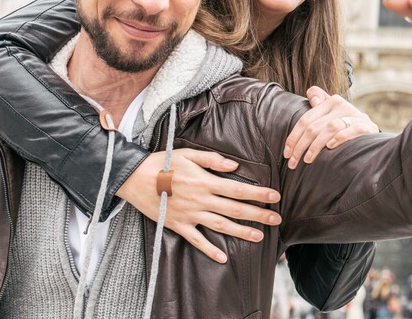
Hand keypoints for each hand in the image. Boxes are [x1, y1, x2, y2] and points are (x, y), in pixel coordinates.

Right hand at [115, 149, 281, 263]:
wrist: (134, 179)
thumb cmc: (162, 163)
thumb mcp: (188, 154)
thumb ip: (212, 160)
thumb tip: (234, 166)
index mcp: (206, 182)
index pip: (238, 189)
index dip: (259, 193)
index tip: (276, 196)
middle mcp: (201, 200)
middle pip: (235, 209)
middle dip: (258, 214)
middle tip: (277, 219)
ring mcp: (190, 215)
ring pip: (221, 225)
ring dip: (241, 232)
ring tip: (259, 237)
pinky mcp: (178, 225)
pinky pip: (196, 240)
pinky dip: (209, 250)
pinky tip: (223, 258)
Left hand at [283, 86, 378, 169]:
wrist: (373, 138)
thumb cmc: (347, 128)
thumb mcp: (332, 116)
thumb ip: (320, 105)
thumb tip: (312, 96)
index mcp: (330, 102)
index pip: (306, 119)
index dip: (293, 137)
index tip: (286, 153)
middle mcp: (342, 105)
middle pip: (314, 126)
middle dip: (300, 146)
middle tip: (293, 163)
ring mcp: (355, 115)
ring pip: (329, 128)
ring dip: (315, 146)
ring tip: (307, 160)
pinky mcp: (366, 126)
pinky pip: (350, 131)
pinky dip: (339, 139)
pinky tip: (330, 148)